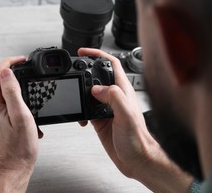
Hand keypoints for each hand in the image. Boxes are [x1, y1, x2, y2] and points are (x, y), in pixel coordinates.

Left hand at [0, 56, 38, 191]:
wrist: (10, 169)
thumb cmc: (17, 150)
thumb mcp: (21, 118)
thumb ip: (12, 92)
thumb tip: (6, 72)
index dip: (9, 62)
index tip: (21, 60)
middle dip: (1, 66)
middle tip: (16, 67)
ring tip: (16, 79)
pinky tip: (13, 96)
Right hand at [78, 48, 193, 192]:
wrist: (137, 160)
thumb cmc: (138, 140)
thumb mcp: (126, 115)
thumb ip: (114, 98)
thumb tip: (96, 88)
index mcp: (123, 91)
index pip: (110, 65)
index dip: (97, 55)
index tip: (83, 52)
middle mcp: (115, 97)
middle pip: (97, 76)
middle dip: (84, 71)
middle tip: (73, 69)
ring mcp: (107, 108)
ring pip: (90, 92)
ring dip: (80, 92)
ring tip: (74, 94)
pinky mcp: (100, 119)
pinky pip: (86, 109)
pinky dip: (80, 110)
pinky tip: (81, 118)